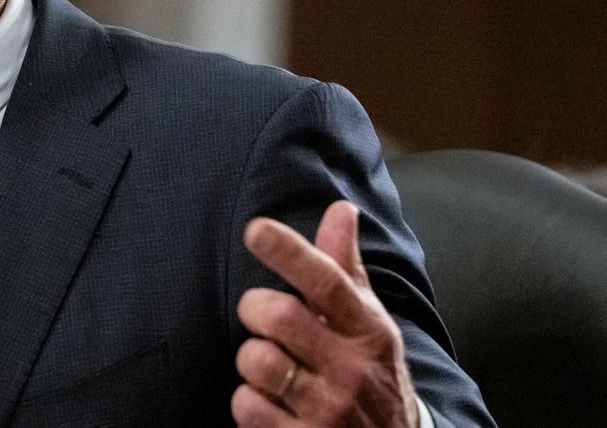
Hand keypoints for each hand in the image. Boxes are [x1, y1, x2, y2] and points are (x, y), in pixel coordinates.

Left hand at [231, 201, 418, 426]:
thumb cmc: (368, 371)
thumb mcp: (366, 321)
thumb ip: (344, 267)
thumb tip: (340, 208)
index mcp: (368, 329)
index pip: (328, 282)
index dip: (289, 252)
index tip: (255, 229)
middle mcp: (352, 369)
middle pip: (279, 315)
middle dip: (255, 308)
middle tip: (262, 316)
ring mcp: (329, 408)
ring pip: (256, 360)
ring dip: (251, 358)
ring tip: (273, 365)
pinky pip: (246, 405)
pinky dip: (248, 401)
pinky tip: (273, 403)